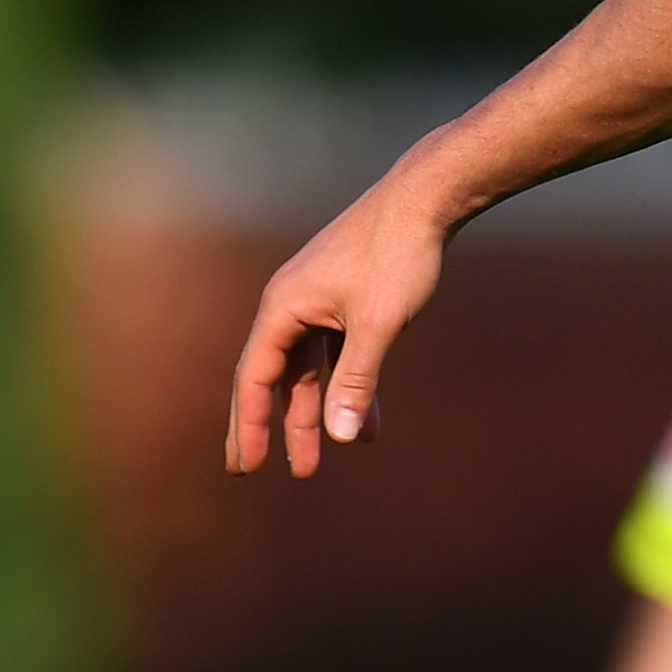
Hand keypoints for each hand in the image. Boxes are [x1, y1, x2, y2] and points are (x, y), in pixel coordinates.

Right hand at [226, 186, 450, 478]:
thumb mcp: (377, 325)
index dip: (249, 424)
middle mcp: (291, 305)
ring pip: (305, 371)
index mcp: (283, 307)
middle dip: (263, 426)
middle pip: (268, 377)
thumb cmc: (397, 256)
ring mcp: (317, 303)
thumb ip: (356, 382)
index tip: (247, 466)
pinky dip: (346, 390)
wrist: (424, 201)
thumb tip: (340, 437)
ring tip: (310, 465)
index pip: (255, 377)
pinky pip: (335, 357)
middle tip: (247, 470)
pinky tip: (365, 428)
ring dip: (309, 416)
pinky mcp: (343, 302)